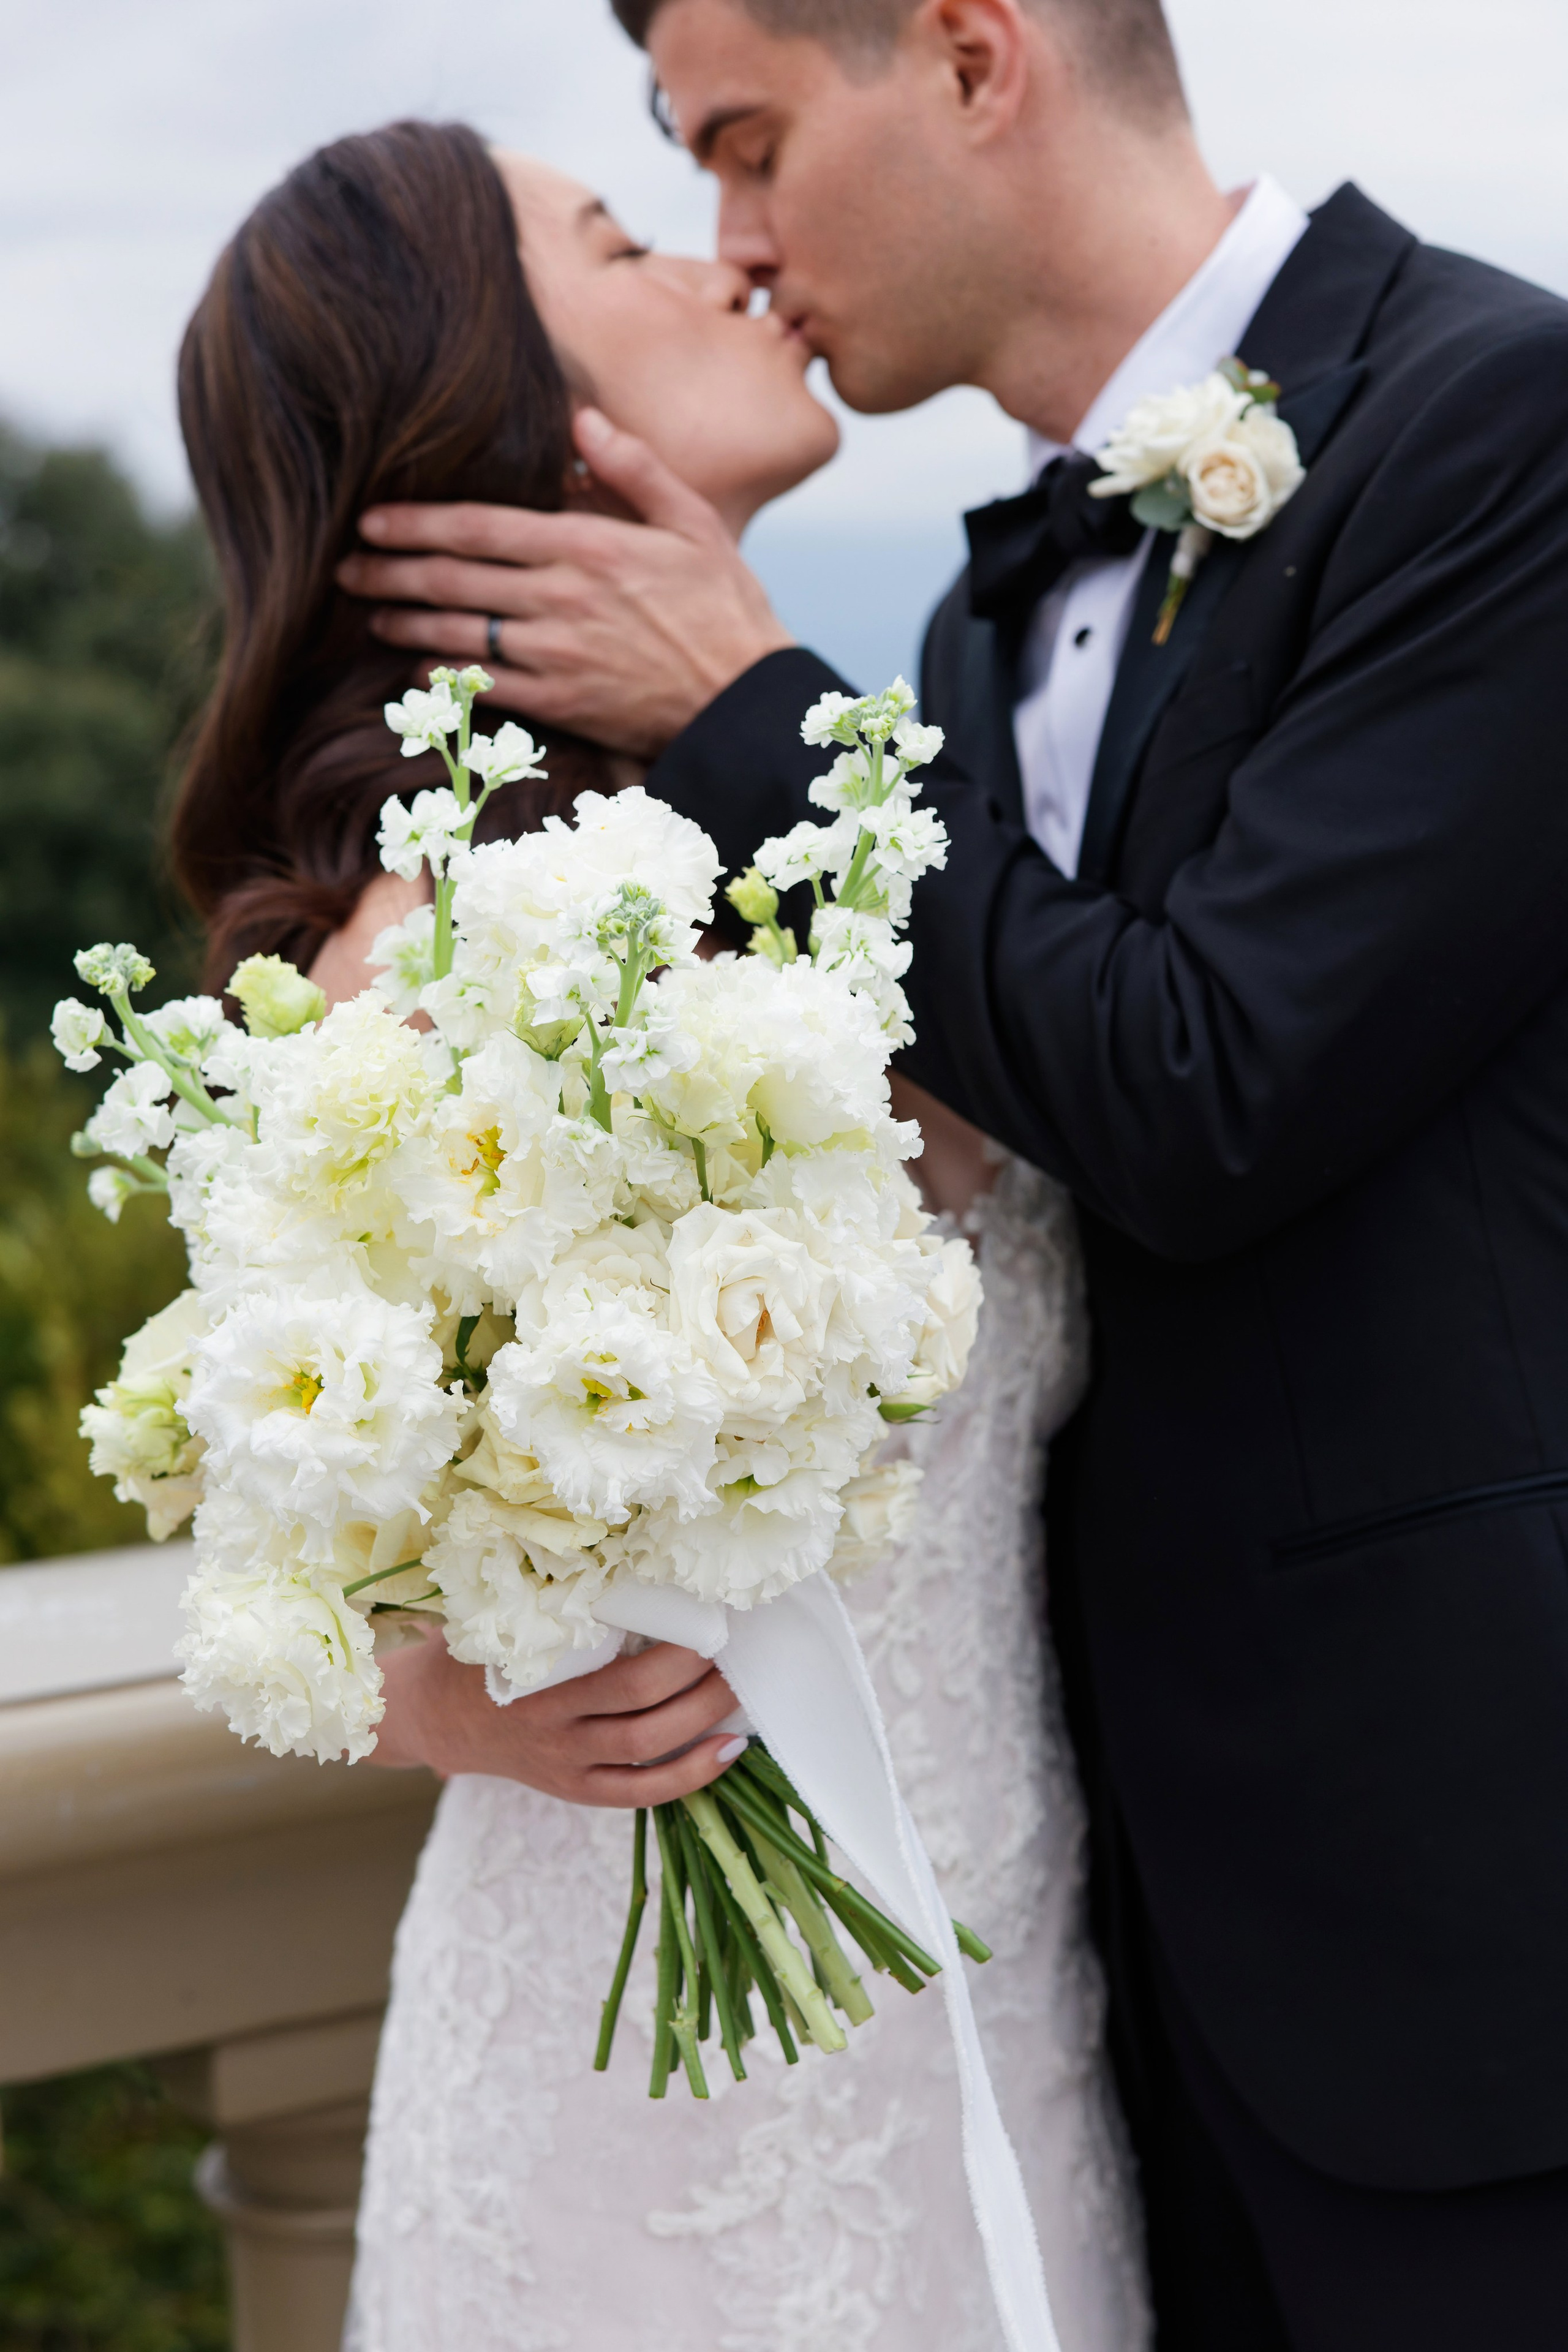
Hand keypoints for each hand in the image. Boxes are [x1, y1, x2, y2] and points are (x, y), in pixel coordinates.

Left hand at [336, 408, 793, 758]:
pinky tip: (417, 666)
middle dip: (391, 571)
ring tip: (369, 613)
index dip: (417, 523)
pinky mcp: (562, 705)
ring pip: (460, 633)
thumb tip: (580, 419)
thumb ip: (633, 468)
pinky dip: (445, 676)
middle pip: (455, 580)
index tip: (372, 519)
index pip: (480, 528)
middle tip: (345, 566)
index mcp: (588, 546)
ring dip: (405, 623)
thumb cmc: (724, 608)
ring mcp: (558, 656)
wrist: (744, 701)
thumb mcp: (692, 523)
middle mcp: (563, 600)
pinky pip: (487, 688)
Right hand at [368, 1622, 744, 1806]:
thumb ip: (549, 1599)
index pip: (616, 1671)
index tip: (706, 1613)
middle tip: (732, 1643)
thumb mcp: (504, 1619)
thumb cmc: (479, 1651)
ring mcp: (566, 1764)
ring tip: (740, 1689)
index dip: (669, 1650)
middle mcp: (553, 1728)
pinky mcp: (576, 1789)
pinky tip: (729, 1751)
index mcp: (535, 1680)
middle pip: (639, 1708)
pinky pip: (640, 1792)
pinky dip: (689, 1776)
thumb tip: (620, 1546)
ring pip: (646, 1749)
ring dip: (701, 1719)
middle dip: (695, 1678)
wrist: (435, 1715)